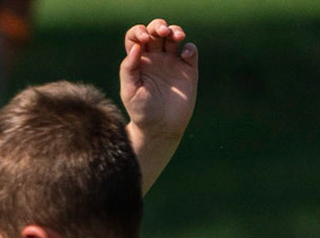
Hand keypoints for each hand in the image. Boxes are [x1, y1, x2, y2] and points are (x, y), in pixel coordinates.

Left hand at [119, 19, 197, 142]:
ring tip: (176, 36)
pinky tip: (185, 55)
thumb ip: (128, 69)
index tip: (143, 39)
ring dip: (175, 31)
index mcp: (138, 61)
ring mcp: (172, 63)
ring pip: (174, 36)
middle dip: (158, 26)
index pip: (135, 37)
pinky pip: (190, 51)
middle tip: (161, 32)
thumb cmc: (141, 112)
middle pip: (156, 31)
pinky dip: (189, 48)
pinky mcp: (187, 70)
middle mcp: (155, 58)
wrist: (160, 129)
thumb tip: (136, 47)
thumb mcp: (130, 92)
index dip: (139, 32)